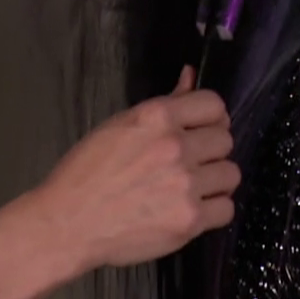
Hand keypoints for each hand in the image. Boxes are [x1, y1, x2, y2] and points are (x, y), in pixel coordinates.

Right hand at [28, 66, 238, 273]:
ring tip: (192, 188)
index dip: (211, 118)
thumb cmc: (87, 173)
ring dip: (214, 181)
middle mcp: (176, 146)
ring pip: (230, 174)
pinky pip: (226, 209)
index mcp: (157, 116)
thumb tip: (191, 75)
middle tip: (190, 163)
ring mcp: (185, 184)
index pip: (214, 104)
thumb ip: (165, 103)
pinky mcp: (189, 220)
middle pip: (225, 140)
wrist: (68, 223)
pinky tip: (191, 209)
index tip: (202, 130)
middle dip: (210, 150)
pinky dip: (213, 210)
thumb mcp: (121, 126)